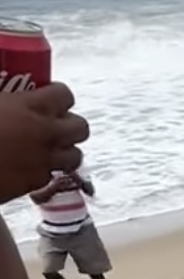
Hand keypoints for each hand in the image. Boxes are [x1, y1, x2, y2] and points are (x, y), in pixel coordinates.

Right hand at [0, 84, 88, 203]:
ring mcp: (45, 160)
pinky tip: (30, 165)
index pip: (64, 95)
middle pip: (81, 127)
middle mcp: (46, 133)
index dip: (57, 94)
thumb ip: (3, 97)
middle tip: (52, 122)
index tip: (47, 94)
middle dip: (70, 123)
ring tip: (47, 146)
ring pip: (75, 155)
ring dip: (65, 149)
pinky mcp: (36, 183)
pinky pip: (53, 175)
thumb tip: (3, 96)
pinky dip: (47, 169)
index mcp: (31, 106)